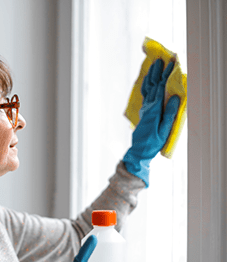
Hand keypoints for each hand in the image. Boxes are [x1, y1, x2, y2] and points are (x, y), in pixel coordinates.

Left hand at [123, 58, 179, 186]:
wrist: (139, 150)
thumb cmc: (154, 142)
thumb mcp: (164, 130)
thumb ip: (169, 113)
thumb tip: (174, 97)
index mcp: (154, 109)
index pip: (160, 88)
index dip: (165, 75)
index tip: (170, 63)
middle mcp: (148, 106)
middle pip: (152, 85)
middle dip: (157, 72)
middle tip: (160, 59)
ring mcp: (145, 108)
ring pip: (147, 88)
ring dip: (150, 76)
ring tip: (153, 65)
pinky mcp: (144, 112)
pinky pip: (145, 94)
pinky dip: (146, 85)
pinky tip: (148, 81)